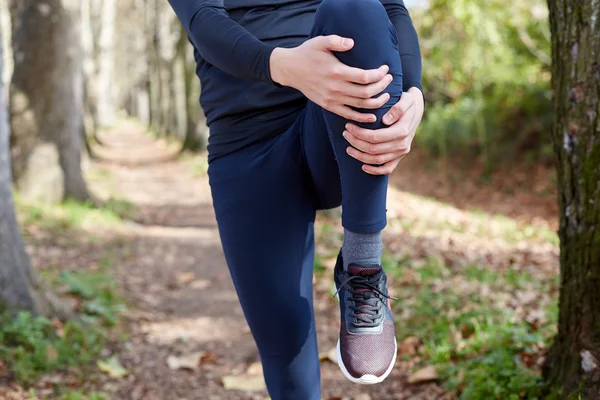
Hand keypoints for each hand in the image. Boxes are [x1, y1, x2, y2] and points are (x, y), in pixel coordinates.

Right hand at [270, 35, 392, 123]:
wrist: (290, 69)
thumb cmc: (308, 53)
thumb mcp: (321, 41)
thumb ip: (337, 41)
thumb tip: (352, 43)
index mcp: (336, 71)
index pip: (365, 77)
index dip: (379, 74)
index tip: (385, 69)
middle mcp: (335, 88)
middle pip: (366, 92)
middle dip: (382, 87)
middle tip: (389, 80)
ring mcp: (332, 99)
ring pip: (360, 105)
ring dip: (376, 102)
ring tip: (386, 96)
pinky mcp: (328, 106)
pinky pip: (349, 115)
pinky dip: (362, 117)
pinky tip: (373, 116)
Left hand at [342, 87, 423, 174]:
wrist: (416, 109)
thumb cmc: (407, 102)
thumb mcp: (406, 99)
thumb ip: (398, 108)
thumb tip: (386, 120)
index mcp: (402, 131)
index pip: (375, 137)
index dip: (359, 133)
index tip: (348, 126)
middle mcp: (402, 144)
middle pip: (373, 149)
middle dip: (356, 143)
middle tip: (345, 134)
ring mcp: (401, 152)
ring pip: (377, 160)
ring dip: (360, 156)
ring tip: (348, 148)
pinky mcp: (400, 157)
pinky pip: (388, 169)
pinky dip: (374, 170)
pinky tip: (363, 167)